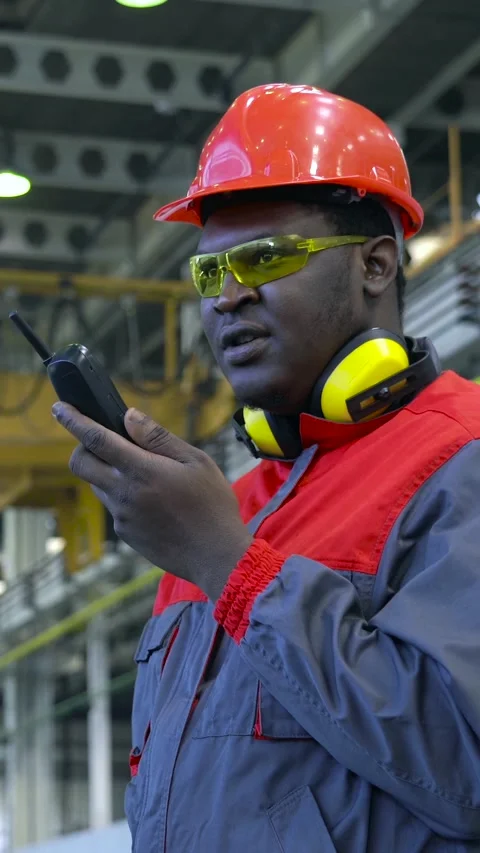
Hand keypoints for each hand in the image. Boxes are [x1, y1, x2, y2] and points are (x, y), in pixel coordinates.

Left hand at [52, 404, 252, 600]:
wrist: (216, 556)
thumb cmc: (212, 505)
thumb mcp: (196, 461)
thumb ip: (159, 438)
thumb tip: (129, 416)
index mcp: (142, 471)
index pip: (97, 439)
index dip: (74, 420)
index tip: (59, 408)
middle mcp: (124, 493)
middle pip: (81, 464)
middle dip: (83, 447)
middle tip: (106, 442)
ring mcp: (121, 516)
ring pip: (96, 484)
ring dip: (106, 472)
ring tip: (143, 474)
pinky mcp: (125, 533)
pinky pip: (113, 506)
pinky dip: (122, 495)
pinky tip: (154, 501)